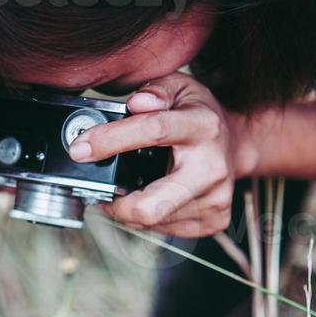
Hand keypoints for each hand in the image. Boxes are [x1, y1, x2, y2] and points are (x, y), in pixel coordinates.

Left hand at [68, 72, 238, 237]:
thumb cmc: (199, 116)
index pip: (153, 132)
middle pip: (151, 205)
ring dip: (130, 209)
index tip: (79, 149)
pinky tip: (153, 196)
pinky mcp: (214, 221)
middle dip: (116, 204)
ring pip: (152, 220)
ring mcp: (215, 199)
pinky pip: (164, 228)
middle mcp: (212, 168)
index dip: (110, 141)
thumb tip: (136, 102)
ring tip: (131, 188)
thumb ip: (156, 89)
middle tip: (101, 191)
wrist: (237, 146)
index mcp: (203, 127)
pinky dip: (149, 216)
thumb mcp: (180, 88)